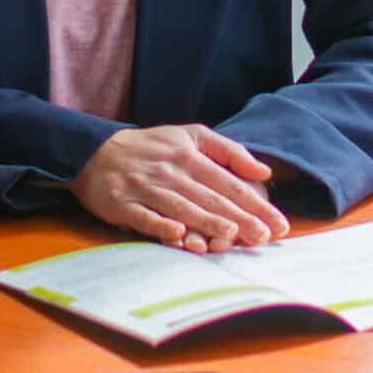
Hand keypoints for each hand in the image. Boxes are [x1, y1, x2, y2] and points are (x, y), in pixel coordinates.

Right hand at [70, 125, 291, 252]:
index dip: (254, 203)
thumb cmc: (152, 148)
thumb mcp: (190, 136)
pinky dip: (160, 225)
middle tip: (263, 236)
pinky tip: (178, 235)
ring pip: (181, 208)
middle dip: (238, 218)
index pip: (228, 182)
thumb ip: (228, 151)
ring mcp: (145, 188)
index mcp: (189, 155)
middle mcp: (170, 171)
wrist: (95, 151)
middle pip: (209, 197)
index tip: (277, 223)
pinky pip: (144, 217)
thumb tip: (263, 170)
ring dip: (206, 222)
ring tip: (231, 237)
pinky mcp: (123, 204)